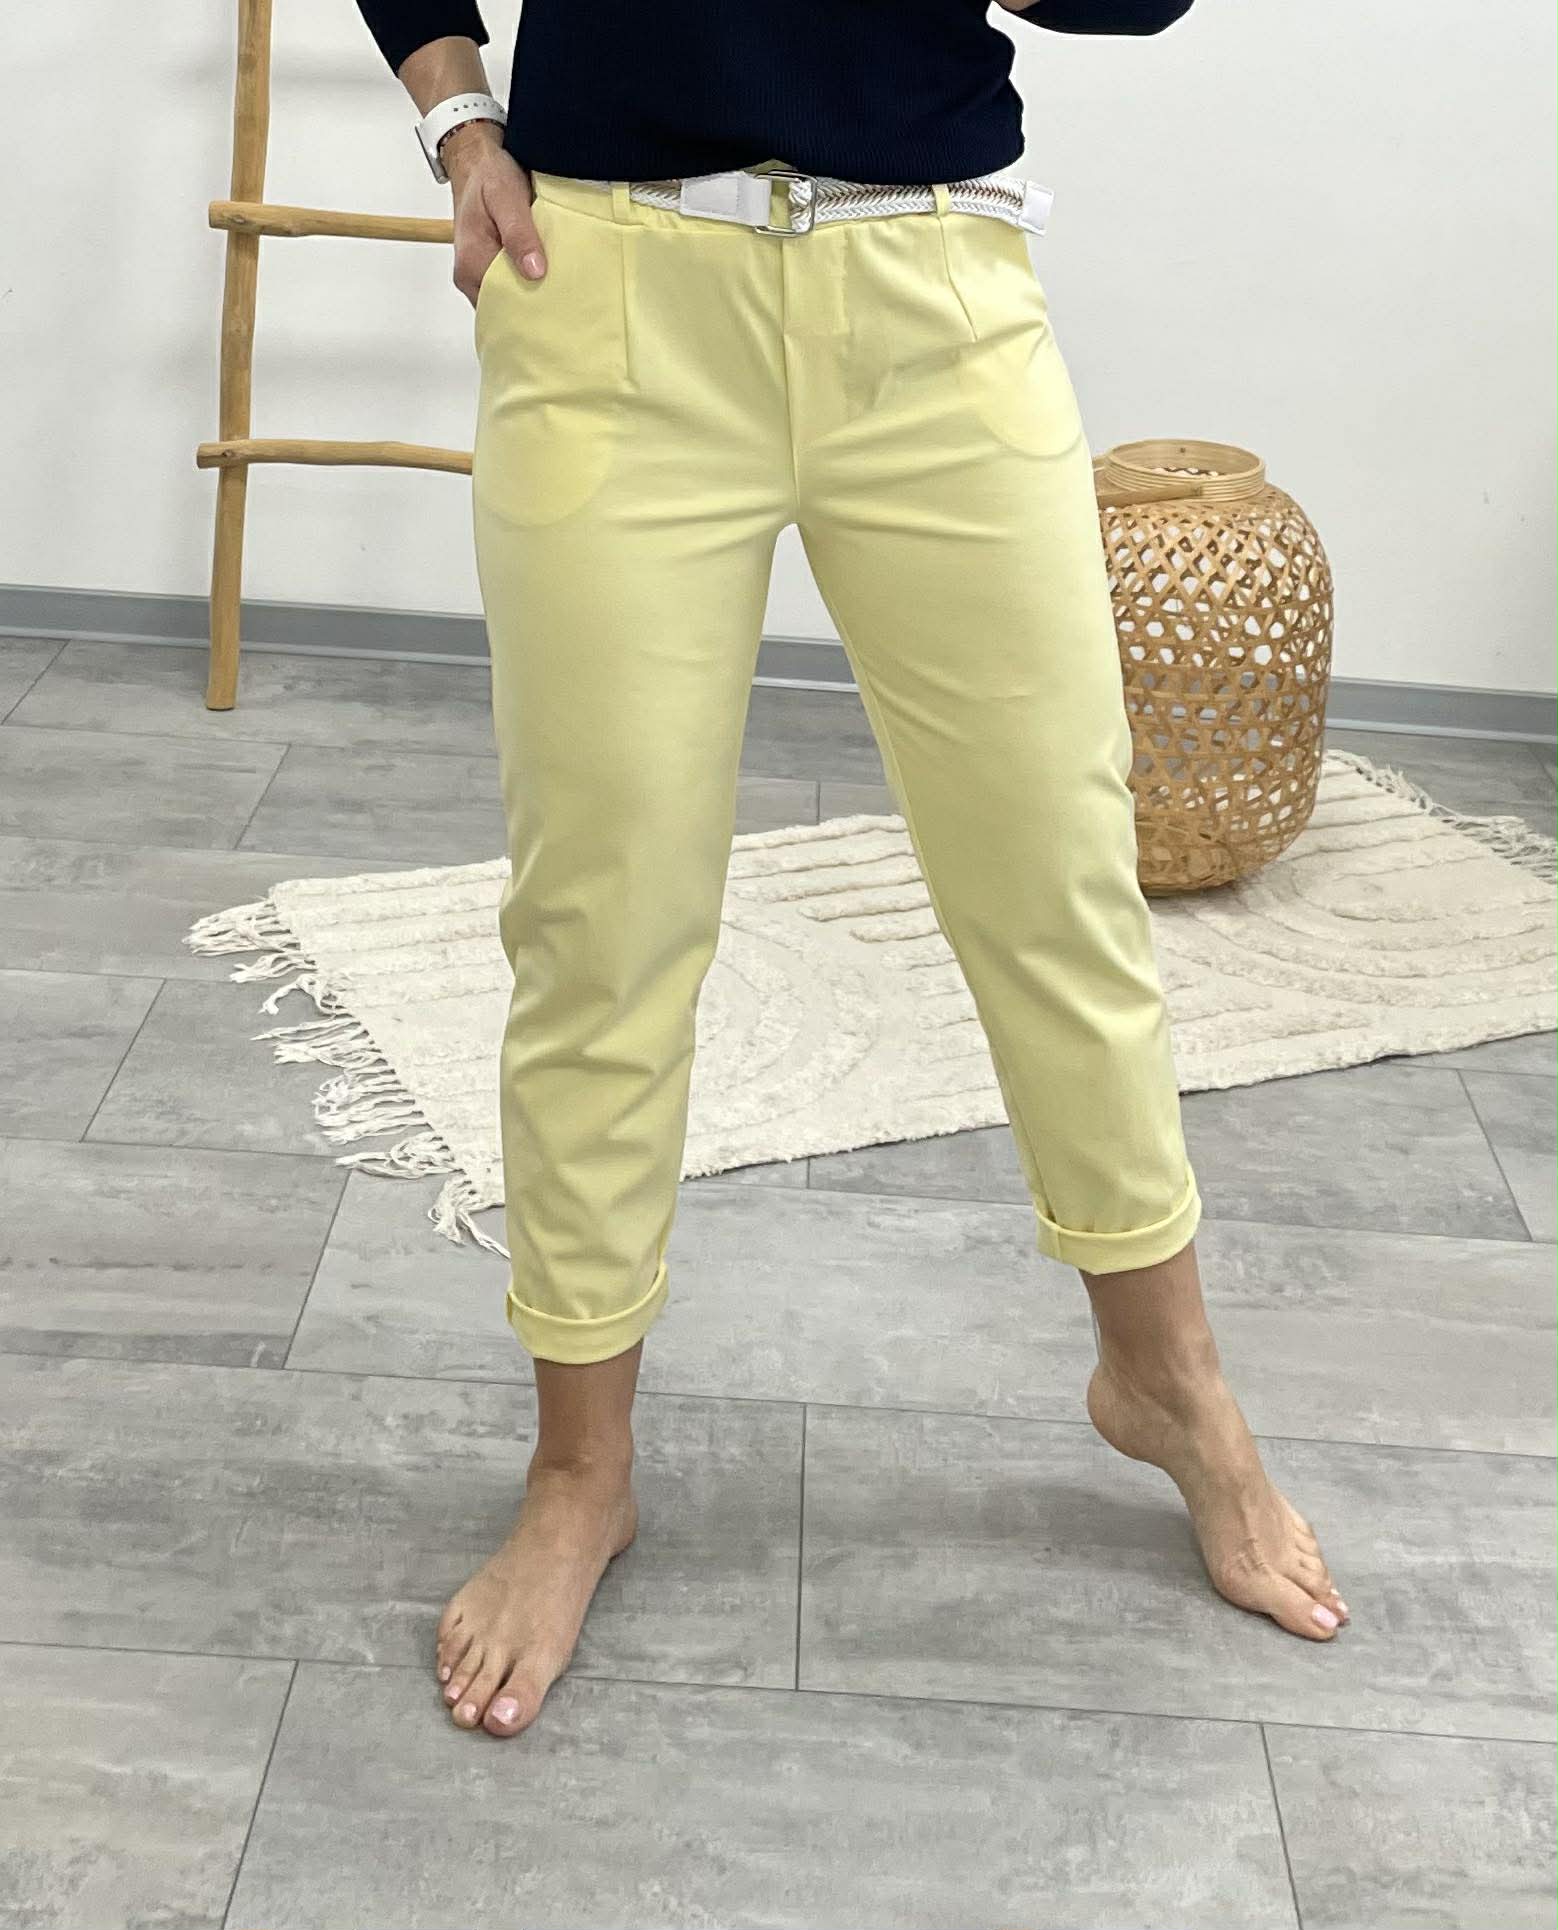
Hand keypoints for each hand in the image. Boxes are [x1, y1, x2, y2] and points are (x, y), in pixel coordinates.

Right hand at [442, 123, 545, 304]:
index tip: (560, 307)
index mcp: (472, 264)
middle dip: (535, 308)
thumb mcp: (505, 196)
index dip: (531, 310)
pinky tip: (550, 281)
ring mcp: (479, 274)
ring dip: (534, 297)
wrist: (476, 160)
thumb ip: (518, 233)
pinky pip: (511, 285)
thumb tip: (534, 272)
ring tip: (563, 295)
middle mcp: (471, 276)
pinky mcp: (489, 268)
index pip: (503, 305)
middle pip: (506, 308)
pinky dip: (530, 285)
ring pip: (510, 298)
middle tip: (568, 304)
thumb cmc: (489, 174)